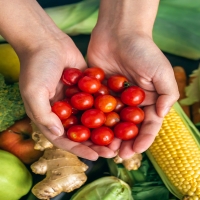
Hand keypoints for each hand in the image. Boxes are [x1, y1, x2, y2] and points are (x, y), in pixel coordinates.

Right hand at [18, 33, 117, 160]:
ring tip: (121, 137)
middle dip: (97, 142)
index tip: (96, 157)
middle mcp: (65, 111)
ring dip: (106, 128)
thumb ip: (44, 114)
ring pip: (93, 119)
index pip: (66, 139)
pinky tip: (121, 115)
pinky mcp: (87, 89)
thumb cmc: (36, 67)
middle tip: (113, 151)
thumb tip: (58, 133)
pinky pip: (98, 101)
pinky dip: (108, 109)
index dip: (80, 149)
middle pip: (83, 132)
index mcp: (51, 116)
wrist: (46, 41)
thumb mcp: (34, 92)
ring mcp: (77, 100)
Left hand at [87, 28, 178, 158]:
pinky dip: (92, 119)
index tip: (136, 151)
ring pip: (110, 121)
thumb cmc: (143, 50)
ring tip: (102, 148)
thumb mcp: (162, 71)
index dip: (143, 138)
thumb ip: (167, 93)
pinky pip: (95, 107)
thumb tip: (163, 115)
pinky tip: (88, 130)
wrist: (120, 32)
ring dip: (107, 135)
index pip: (147, 124)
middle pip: (127, 126)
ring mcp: (113, 97)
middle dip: (123, 141)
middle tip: (117, 155)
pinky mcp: (98, 91)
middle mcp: (130, 102)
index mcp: (147, 100)